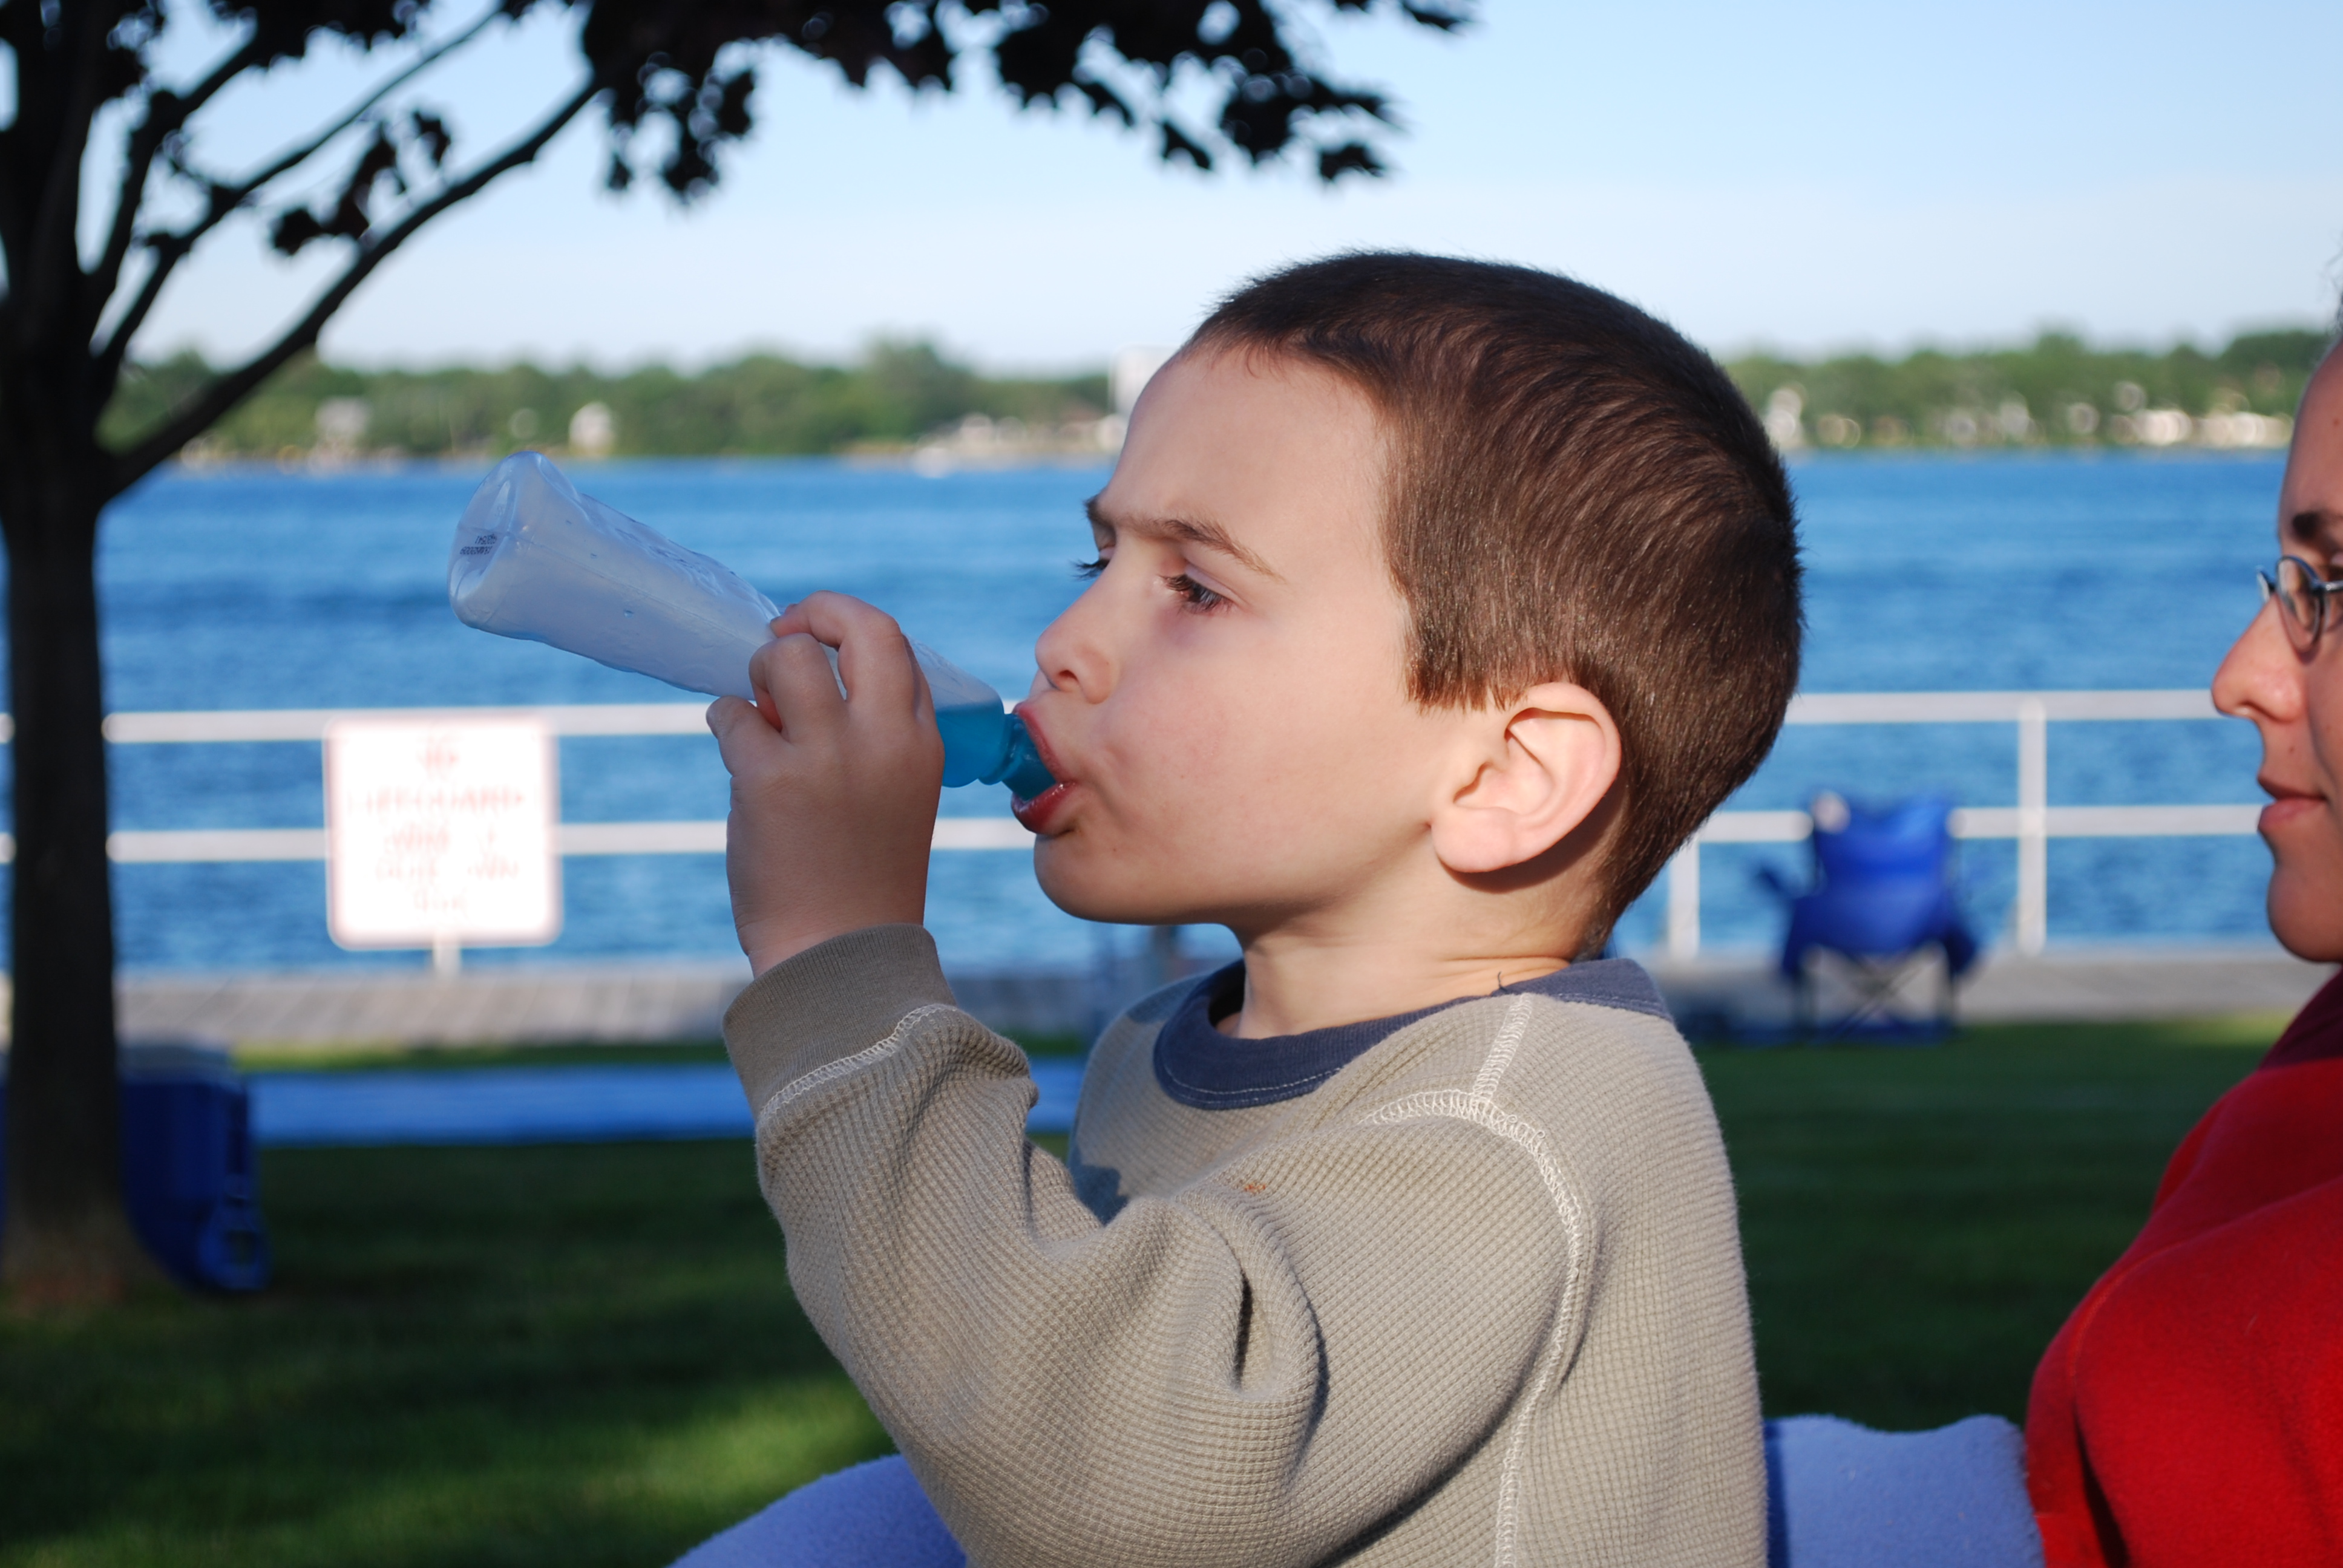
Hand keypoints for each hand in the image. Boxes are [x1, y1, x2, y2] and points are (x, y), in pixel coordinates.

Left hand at [707, 591, 943, 975]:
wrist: (839, 957)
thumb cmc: (860, 879)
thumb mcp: (894, 796)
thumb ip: (865, 734)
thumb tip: (791, 675)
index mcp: (922, 743)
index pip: (896, 647)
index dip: (849, 628)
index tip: (819, 635)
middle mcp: (883, 738)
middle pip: (856, 627)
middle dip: (811, 614)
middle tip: (782, 634)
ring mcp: (827, 756)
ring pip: (786, 658)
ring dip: (761, 671)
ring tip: (757, 709)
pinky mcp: (769, 779)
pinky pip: (732, 714)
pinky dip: (726, 721)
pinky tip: (736, 753)